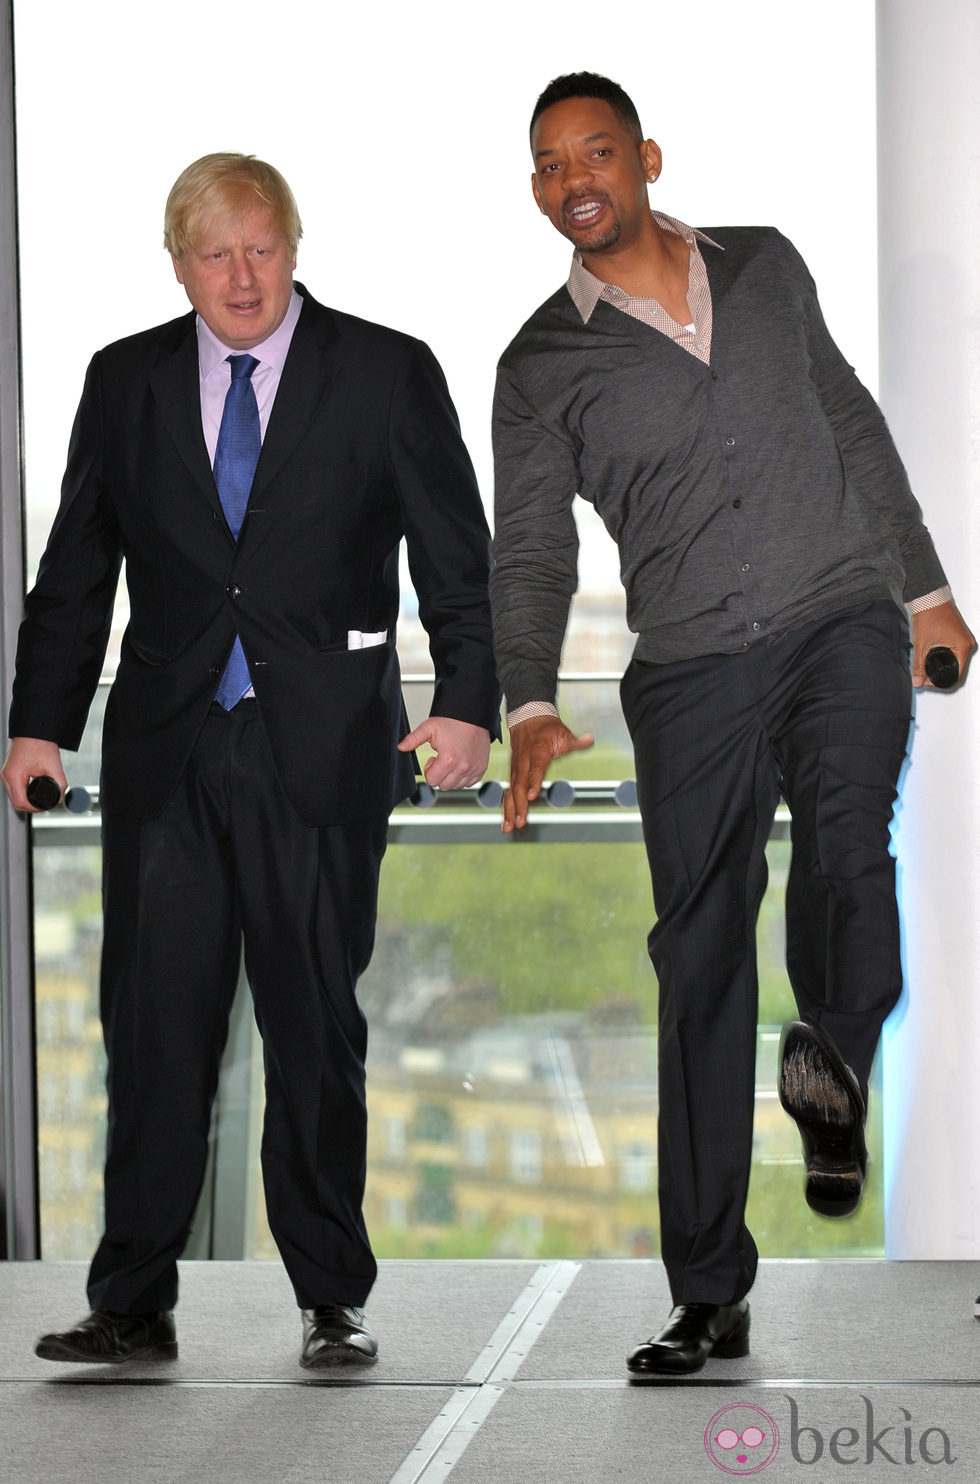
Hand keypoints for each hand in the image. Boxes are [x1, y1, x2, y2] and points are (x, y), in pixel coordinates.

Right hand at [0, 737, 67, 811]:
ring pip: (14, 796)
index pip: (21, 802)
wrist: (33, 730)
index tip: (45, 806)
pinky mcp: (9, 772)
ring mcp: (6, 774)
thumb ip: (60, 784)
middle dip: (30, 806)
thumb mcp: (53, 766)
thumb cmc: (40, 743)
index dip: (34, 808)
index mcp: (14, 775)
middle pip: (16, 802)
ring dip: (26, 801)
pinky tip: (33, 793)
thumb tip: (60, 798)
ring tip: (40, 799)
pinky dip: (23, 793)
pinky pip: (14, 789)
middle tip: (45, 804)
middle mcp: (6, 776)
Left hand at [398, 717, 491, 789]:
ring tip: (452, 760)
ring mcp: (474, 768)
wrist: (473, 714)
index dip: (430, 770)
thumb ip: (413, 739)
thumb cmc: (453, 721)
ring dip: (452, 777)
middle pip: (444, 786)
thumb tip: (400, 747)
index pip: (432, 781)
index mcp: (448, 759)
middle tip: (442, 759)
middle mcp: (463, 767)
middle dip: (440, 775)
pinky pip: (470, 783)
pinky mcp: (481, 768)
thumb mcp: (429, 728)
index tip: (434, 759)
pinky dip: (464, 776)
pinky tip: (461, 763)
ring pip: (457, 786)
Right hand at [502, 714, 593, 831]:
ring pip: (511, 790)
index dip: (533, 782)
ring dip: (509, 810)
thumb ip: (575, 741)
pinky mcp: (513, 773)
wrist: (528, 718)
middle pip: (520, 785)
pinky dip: (506, 806)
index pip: (535, 768)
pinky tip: (506, 820)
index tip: (532, 797)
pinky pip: (509, 791)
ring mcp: (516, 768)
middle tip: (520, 821)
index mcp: (537, 751)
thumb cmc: (547, 728)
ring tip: (509, 827)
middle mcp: (523, 761)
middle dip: (519, 804)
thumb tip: (589, 739)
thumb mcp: (563, 732)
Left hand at [911, 601, 975, 688]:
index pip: (958, 674)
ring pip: (956, 660)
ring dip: (943, 664)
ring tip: (927, 663)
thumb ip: (918, 666)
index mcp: (963, 646)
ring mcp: (965, 638)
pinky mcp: (960, 634)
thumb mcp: (921, 644)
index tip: (928, 681)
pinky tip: (933, 655)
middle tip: (925, 674)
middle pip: (958, 668)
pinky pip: (956, 651)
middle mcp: (968, 642)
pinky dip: (946, 655)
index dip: (942, 681)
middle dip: (941, 673)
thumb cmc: (929, 614)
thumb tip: (917, 682)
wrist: (929, 597)